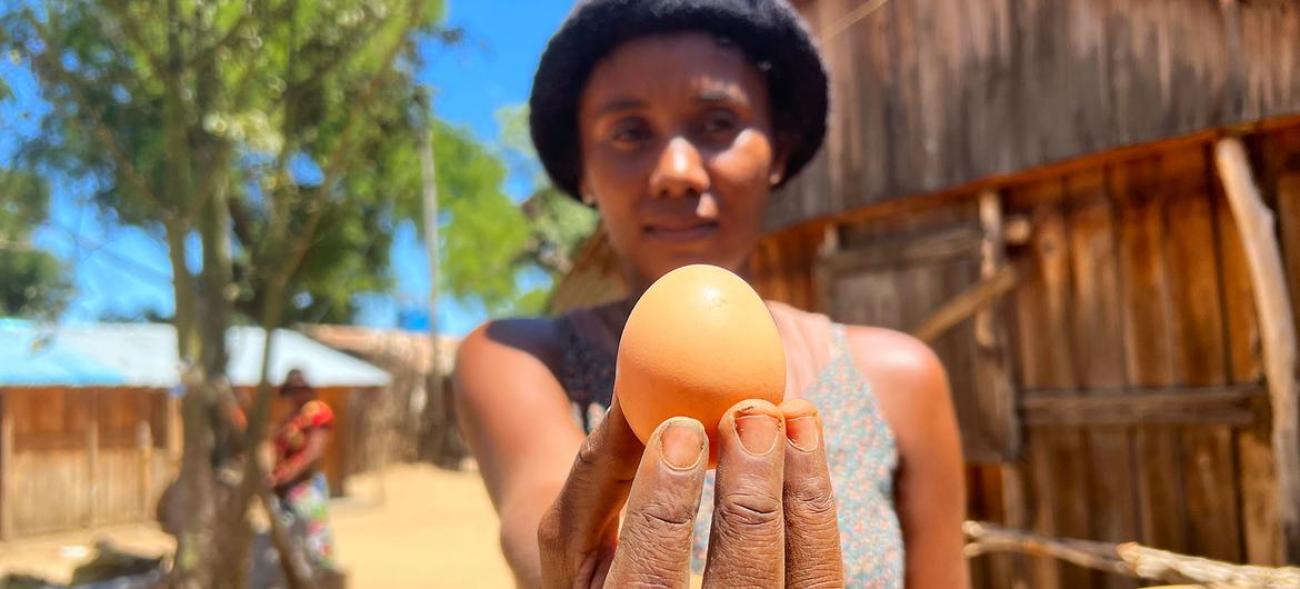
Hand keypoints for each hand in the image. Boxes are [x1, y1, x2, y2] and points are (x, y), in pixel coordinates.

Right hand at [538, 397, 843, 587]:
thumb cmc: (601, 567)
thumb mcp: (578, 536)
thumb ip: (597, 473)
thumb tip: (631, 392)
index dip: (664, 510)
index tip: (679, 430)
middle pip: (741, 587)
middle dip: (751, 496)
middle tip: (749, 415)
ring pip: (806, 581)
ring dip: (803, 489)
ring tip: (790, 412)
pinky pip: (824, 568)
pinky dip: (818, 501)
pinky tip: (804, 438)